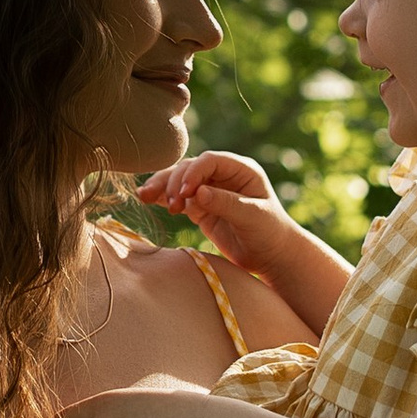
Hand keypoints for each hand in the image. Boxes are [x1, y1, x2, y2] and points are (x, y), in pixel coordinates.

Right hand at [136, 148, 295, 273]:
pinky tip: (146, 198)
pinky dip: (162, 197)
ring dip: (162, 187)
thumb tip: (198, 192)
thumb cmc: (270, 233)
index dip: (194, 173)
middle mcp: (223, 175)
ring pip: (179, 181)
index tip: (185, 193)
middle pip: (190, 168)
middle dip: (175, 182)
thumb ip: (226, 203)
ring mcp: (209, 190)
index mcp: (241, 169)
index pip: (210, 161)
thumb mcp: (253, 217)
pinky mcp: (200, 207)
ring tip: (144, 196)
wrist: (272, 256)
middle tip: (171, 205)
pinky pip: (177, 197)